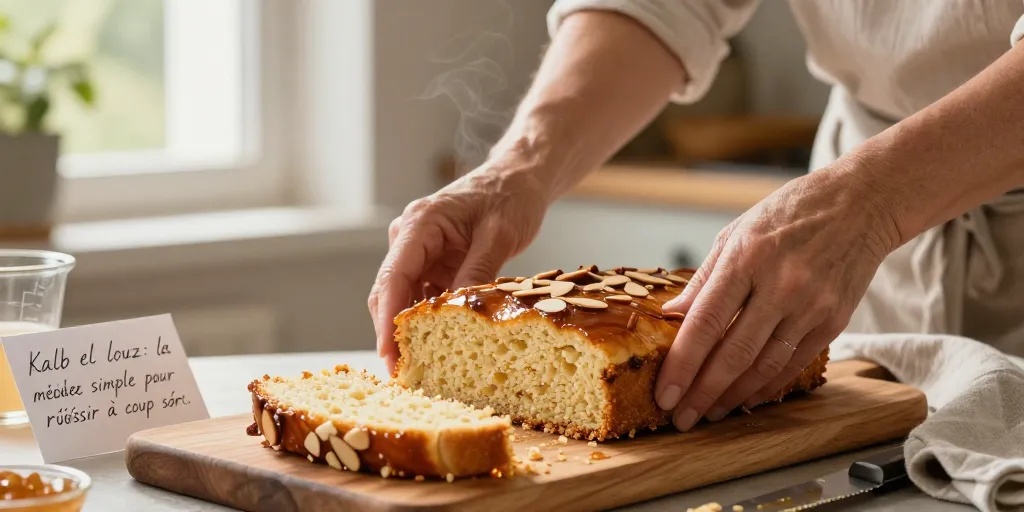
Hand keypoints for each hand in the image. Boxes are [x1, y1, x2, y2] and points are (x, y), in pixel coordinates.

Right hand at [368, 164, 548, 373]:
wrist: (519, 179)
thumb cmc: (510, 197)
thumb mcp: (499, 235)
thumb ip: (476, 273)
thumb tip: (457, 316)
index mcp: (420, 224)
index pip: (393, 278)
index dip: (387, 321)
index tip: (390, 355)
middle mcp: (410, 237)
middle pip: (390, 293)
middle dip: (394, 335)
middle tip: (404, 376)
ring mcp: (419, 251)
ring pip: (404, 299)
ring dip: (412, 331)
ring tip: (422, 369)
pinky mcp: (432, 264)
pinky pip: (423, 297)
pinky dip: (429, 321)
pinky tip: (440, 347)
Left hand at [654, 166, 899, 430]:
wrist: (860, 204)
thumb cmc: (790, 213)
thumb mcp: (736, 233)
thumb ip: (704, 279)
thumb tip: (673, 315)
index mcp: (746, 258)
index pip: (706, 322)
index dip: (682, 364)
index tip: (664, 393)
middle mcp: (780, 284)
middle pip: (734, 353)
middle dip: (702, 392)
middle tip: (681, 417)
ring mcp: (811, 305)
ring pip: (765, 365)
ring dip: (732, 396)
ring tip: (708, 412)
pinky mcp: (834, 320)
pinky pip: (794, 363)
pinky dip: (767, 385)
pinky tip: (746, 398)